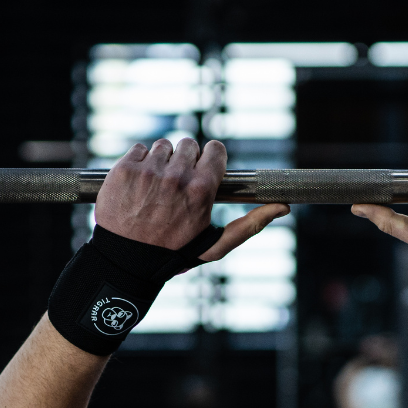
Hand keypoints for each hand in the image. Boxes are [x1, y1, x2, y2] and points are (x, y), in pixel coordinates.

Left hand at [94, 137, 288, 259]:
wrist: (126, 262)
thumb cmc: (174, 255)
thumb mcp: (216, 246)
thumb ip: (250, 224)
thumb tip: (283, 207)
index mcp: (201, 190)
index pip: (214, 149)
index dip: (210, 160)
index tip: (203, 171)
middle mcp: (176, 176)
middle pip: (188, 145)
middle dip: (186, 161)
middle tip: (178, 183)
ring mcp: (148, 171)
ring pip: (162, 146)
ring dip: (162, 161)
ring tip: (156, 186)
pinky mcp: (124, 169)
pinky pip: (138, 149)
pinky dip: (139, 162)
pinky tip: (139, 184)